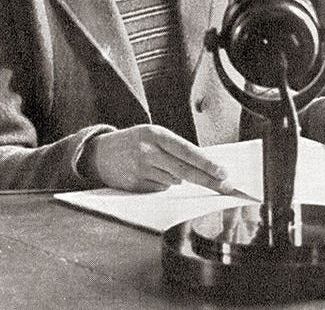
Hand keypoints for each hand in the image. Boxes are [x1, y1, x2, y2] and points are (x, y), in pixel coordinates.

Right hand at [85, 124, 233, 193]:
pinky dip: (161, 185)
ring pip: (173, 181)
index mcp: (155, 134)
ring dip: (176, 179)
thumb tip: (205, 166)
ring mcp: (140, 169)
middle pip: (184, 170)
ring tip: (159, 167)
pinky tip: (149, 175)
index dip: (207, 163)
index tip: (224, 172)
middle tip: (225, 186)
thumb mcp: (152, 136)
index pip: (187, 151)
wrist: (100, 154)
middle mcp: (147, 151)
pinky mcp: (135, 186)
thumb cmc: (133, 143)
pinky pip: (160, 189)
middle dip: (208, 180)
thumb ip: (175, 148)